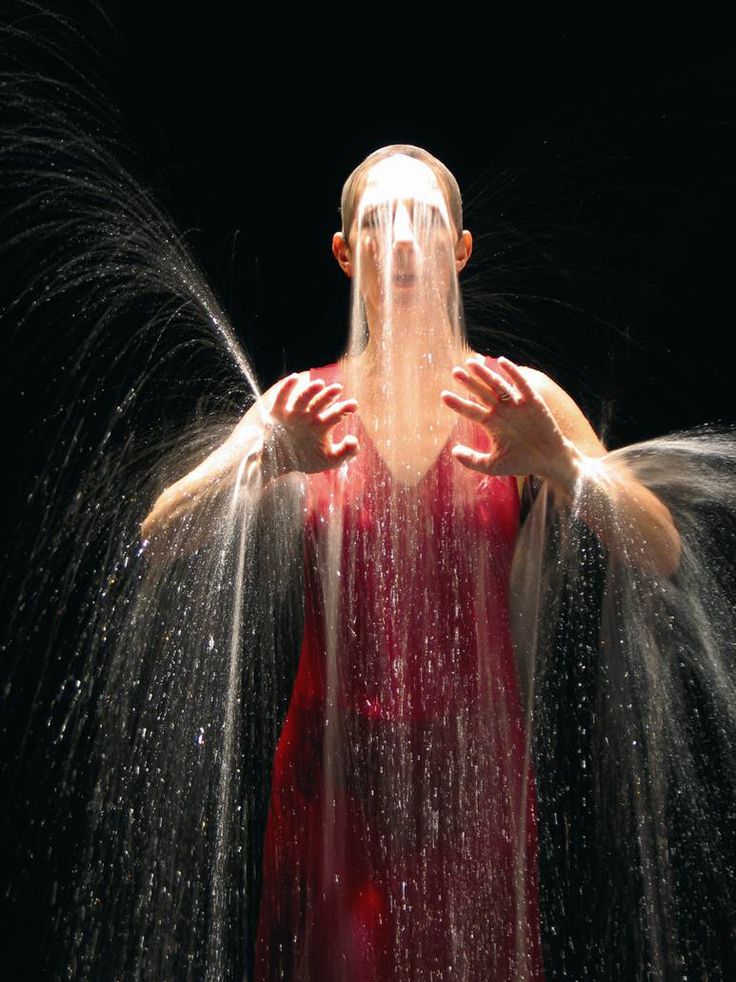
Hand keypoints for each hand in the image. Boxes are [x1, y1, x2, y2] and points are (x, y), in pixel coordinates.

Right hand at [262, 374, 359, 476]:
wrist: (279, 462)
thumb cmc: (308, 458)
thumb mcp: (329, 460)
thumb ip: (346, 452)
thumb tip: (353, 439)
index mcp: (322, 426)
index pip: (335, 415)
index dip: (344, 409)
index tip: (353, 405)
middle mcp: (308, 417)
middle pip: (320, 403)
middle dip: (329, 396)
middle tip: (338, 388)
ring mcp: (293, 414)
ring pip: (302, 399)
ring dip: (310, 391)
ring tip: (319, 383)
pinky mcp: (278, 414)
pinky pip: (281, 399)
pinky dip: (287, 388)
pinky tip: (295, 378)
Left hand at [440, 356, 579, 489]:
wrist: (548, 461)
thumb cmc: (521, 462)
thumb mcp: (493, 466)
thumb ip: (473, 460)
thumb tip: (454, 451)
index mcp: (491, 423)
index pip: (470, 410)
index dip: (457, 403)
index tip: (444, 395)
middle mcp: (501, 410)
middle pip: (481, 393)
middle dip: (469, 383)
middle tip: (455, 372)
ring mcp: (516, 404)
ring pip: (497, 385)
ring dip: (485, 374)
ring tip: (471, 363)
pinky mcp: (532, 401)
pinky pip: (521, 384)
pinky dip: (513, 372)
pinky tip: (502, 361)